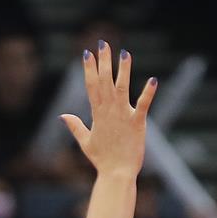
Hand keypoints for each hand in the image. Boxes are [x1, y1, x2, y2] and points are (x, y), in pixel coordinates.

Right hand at [61, 41, 156, 176]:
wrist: (117, 174)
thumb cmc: (103, 160)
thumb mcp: (86, 142)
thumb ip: (75, 126)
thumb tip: (62, 115)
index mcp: (97, 114)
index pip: (91, 86)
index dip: (89, 69)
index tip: (87, 53)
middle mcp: (109, 111)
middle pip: (104, 82)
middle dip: (103, 62)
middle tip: (103, 43)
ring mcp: (123, 116)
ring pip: (121, 88)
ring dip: (123, 70)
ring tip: (124, 53)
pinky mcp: (137, 124)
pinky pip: (143, 105)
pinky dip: (148, 93)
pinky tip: (153, 79)